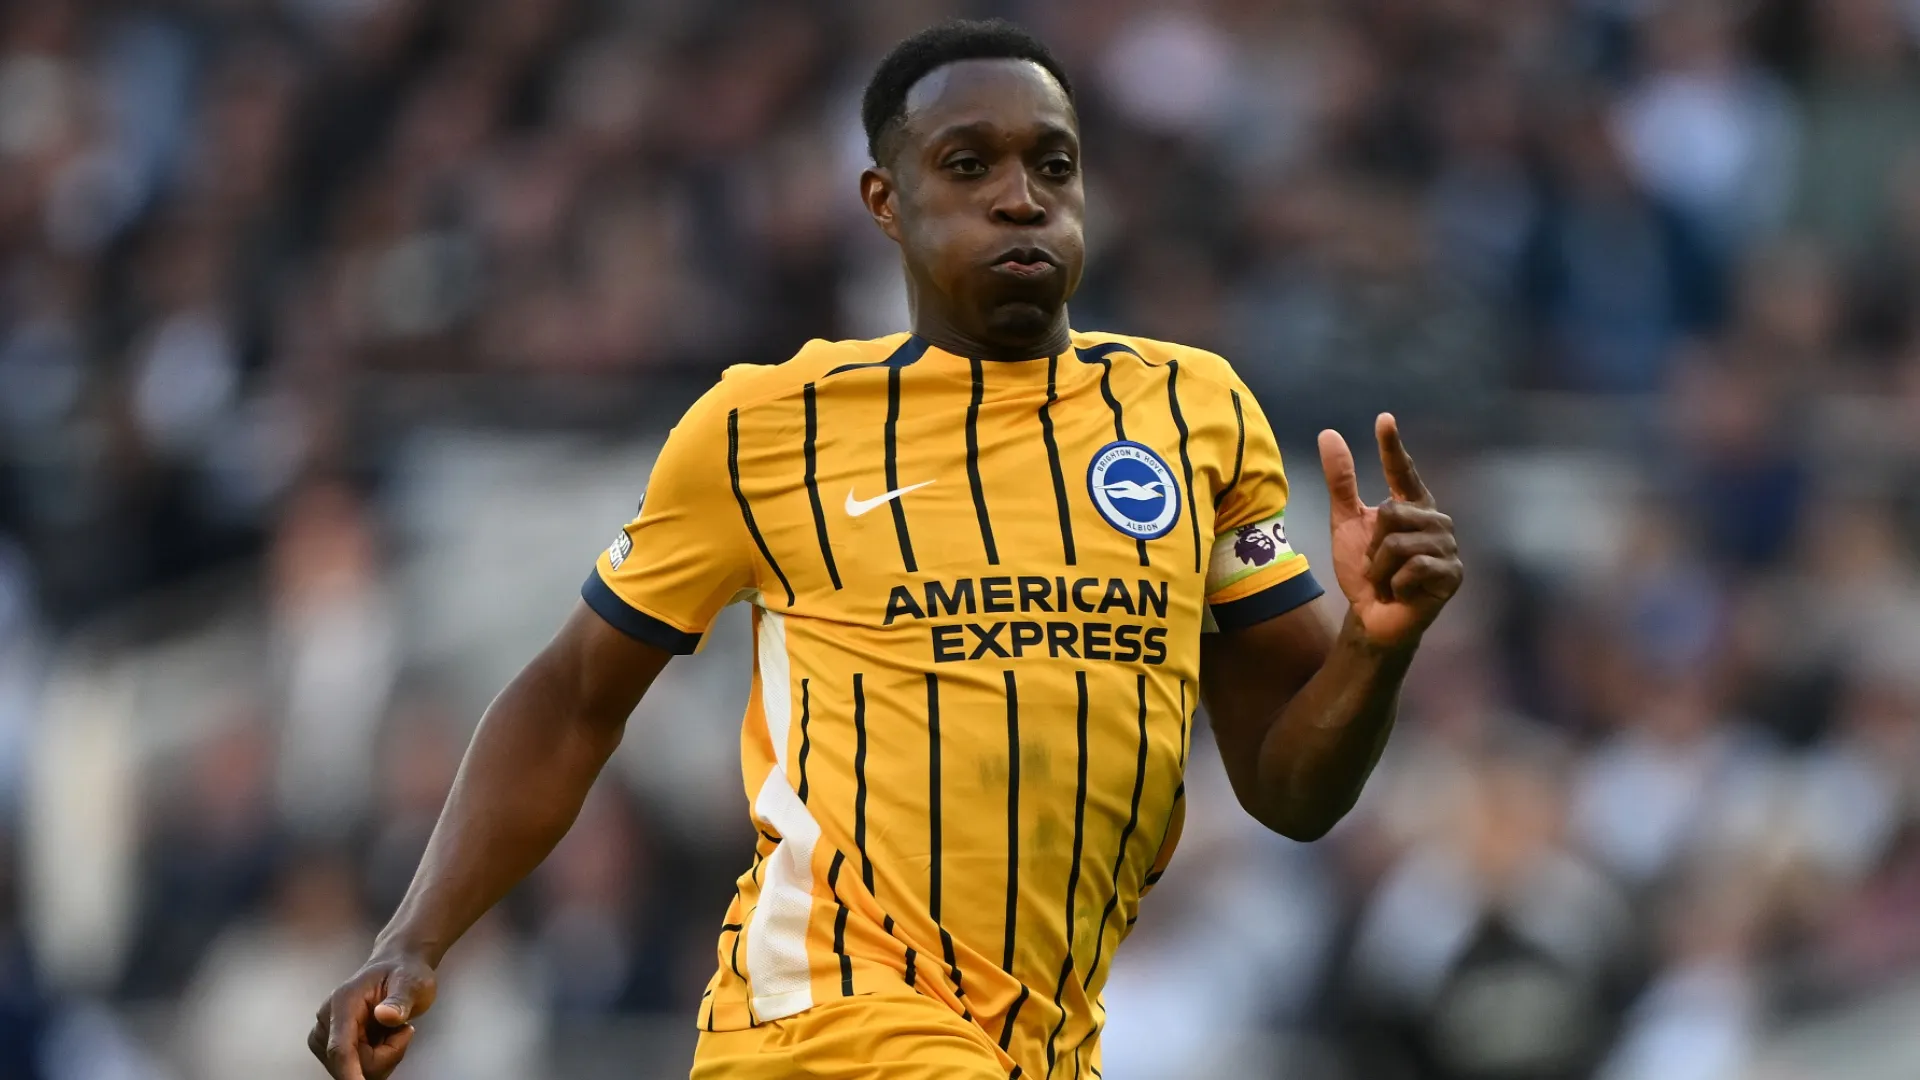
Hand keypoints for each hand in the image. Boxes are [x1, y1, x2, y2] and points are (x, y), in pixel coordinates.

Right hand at [309, 951, 436, 1079]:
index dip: (349, 1072)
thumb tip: (384, 1015)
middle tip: (402, 1030)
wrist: (397, 967)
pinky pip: (357, 1069)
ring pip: (355, 1070)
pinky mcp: (333, 1047)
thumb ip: (400, 1000)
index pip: (340, 1048)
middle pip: (351, 1064)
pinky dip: (378, 1059)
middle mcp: (327, 1022)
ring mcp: (327, 1037)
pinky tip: (384, 1037)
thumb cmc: (404, 972)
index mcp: (343, 1003)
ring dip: (382, 1057)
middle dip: (385, 1055)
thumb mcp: (412, 982)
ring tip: (393, 1030)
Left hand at [1319, 414, 1462, 648]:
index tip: (1384, 419)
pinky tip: (1401, 592)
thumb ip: (1341, 482)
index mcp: (1412, 505)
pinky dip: (1395, 583)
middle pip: (1392, 514)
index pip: (1402, 471)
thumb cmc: (1364, 571)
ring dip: (1380, 569)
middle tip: (1376, 566)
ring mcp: (1448, 547)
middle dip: (1372, 546)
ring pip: (1399, 544)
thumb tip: (1329, 434)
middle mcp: (1435, 520)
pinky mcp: (1453, 574)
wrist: (1371, 617)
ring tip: (1387, 580)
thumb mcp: (1344, 524)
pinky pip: (1413, 568)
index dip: (1392, 446)